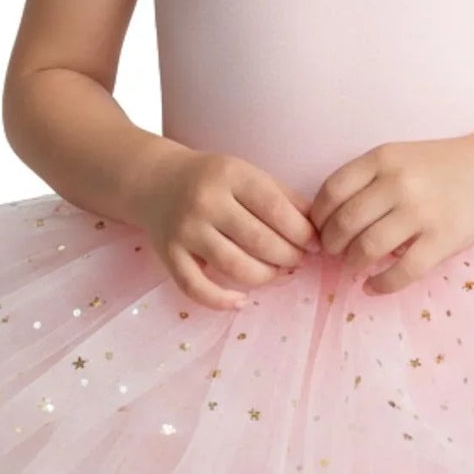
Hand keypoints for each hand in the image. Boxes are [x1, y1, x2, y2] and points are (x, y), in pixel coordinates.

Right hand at [140, 148, 320, 311]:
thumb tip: (318, 227)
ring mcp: (185, 230)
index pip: (275, 209)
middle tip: (299, 260)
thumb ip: (282, 196)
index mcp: (230, 175)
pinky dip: (221, 300)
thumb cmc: (211, 179)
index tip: (316, 244)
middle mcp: (205, 202)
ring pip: (234, 266)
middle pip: (259, 241)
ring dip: (266, 277)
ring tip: (279, 274)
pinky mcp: (168, 254)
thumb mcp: (246, 173)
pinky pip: (196, 288)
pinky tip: (241, 300)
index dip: (302, 232)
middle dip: (289, 257)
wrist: (155, 180)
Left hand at [308, 136, 473, 295]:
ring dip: (352, 264)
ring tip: (353, 265)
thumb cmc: (437, 166)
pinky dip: (380, 285)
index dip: (318, 216)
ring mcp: (422, 212)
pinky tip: (372, 287)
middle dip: (331, 244)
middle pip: (345, 223)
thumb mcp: (397, 156)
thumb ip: (365, 179)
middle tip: (333, 252)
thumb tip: (323, 219)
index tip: (318, 228)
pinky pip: (402, 272)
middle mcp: (400, 183)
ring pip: (368, 248)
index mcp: (383, 158)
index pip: (332, 191)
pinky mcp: (442, 240)